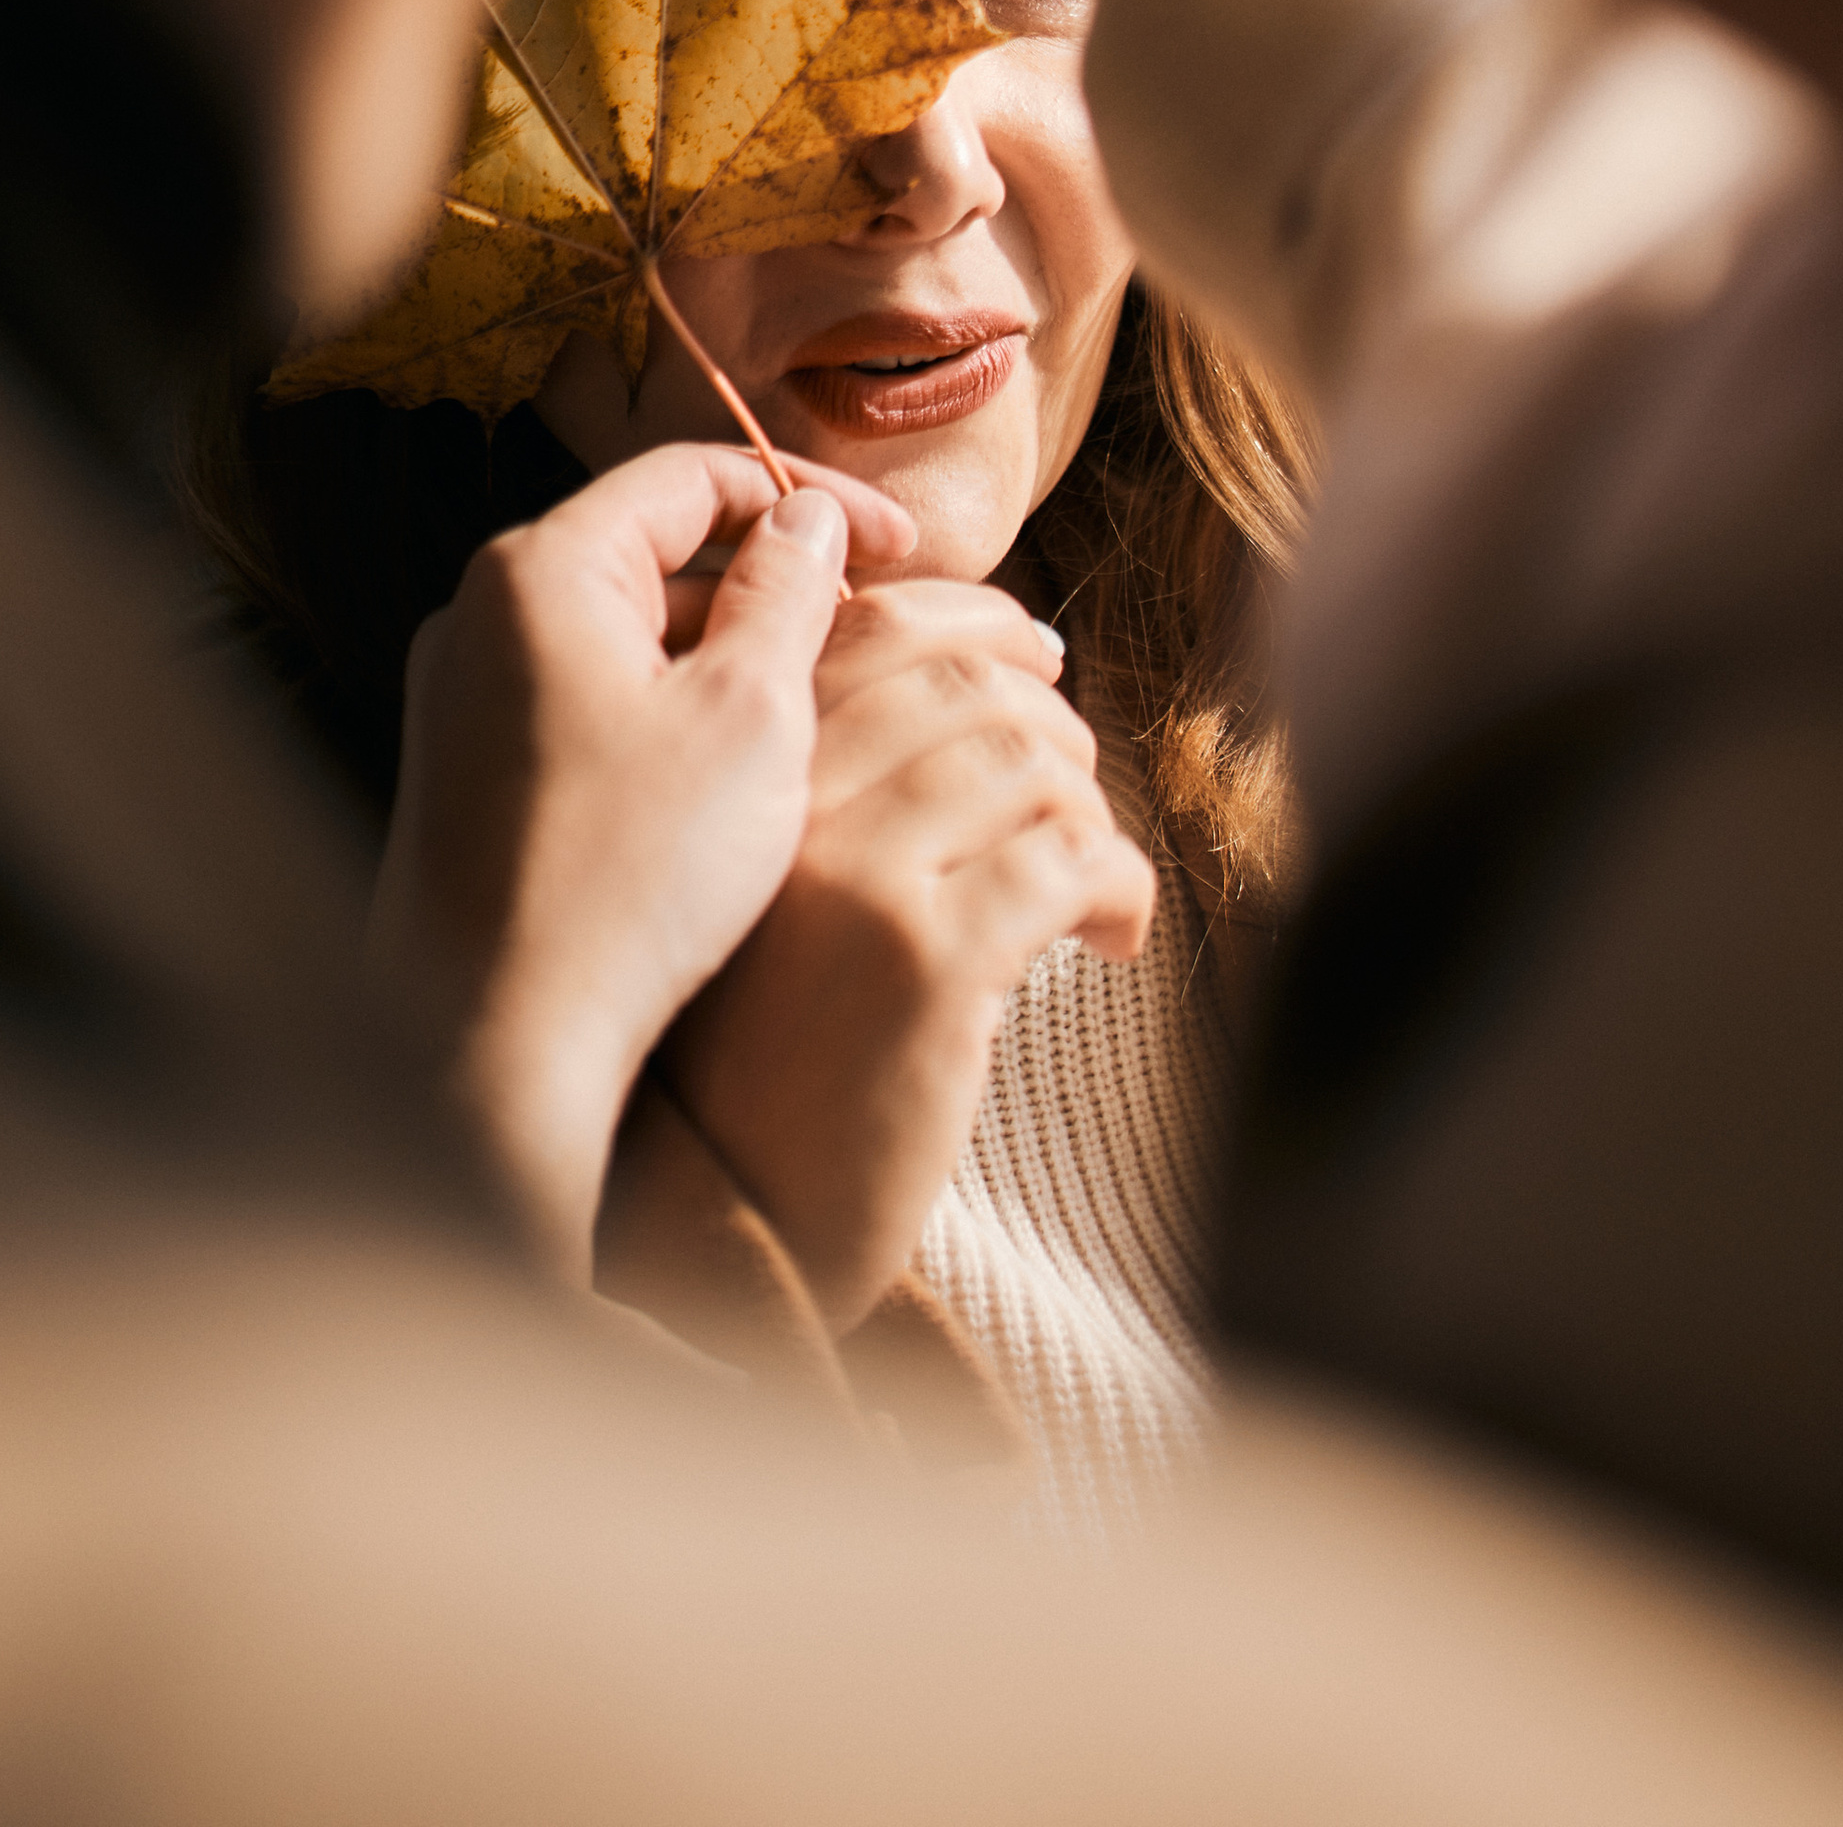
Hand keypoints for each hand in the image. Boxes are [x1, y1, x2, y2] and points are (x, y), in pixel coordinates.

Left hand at [371, 442, 915, 1277]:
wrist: (496, 1051)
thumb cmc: (626, 880)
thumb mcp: (752, 715)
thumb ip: (787, 595)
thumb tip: (806, 522)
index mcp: (542, 572)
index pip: (693, 475)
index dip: (812, 499)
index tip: (901, 546)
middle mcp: (482, 617)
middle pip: (656, 550)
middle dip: (773, 584)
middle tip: (877, 634)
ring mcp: (464, 701)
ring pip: (627, 636)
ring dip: (728, 657)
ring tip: (826, 714)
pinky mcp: (471, 780)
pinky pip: (590, 705)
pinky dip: (673, 716)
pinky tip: (743, 781)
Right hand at [663, 575, 1157, 1335]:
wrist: (724, 1221)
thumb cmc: (758, 1048)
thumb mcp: (771, 887)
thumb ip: (838, 782)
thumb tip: (988, 674)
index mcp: (748, 774)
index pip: (878, 623)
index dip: (981, 621)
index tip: (1038, 657)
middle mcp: (790, 805)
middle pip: (966, 678)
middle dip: (1050, 713)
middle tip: (1075, 784)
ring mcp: (858, 878)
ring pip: (1029, 761)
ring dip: (1087, 805)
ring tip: (1087, 876)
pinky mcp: (930, 961)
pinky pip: (1072, 862)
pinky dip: (1119, 886)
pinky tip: (1109, 937)